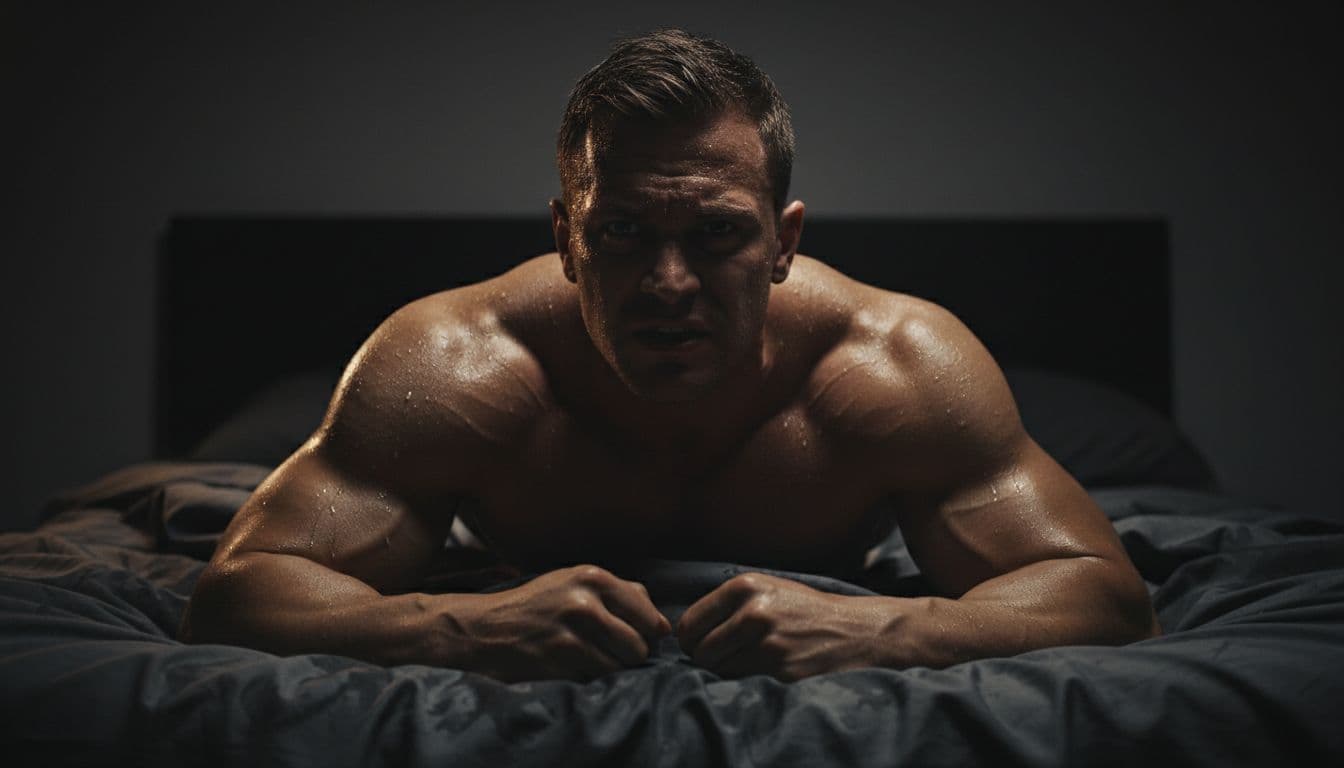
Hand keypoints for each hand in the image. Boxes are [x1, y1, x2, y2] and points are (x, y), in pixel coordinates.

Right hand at [446, 564, 670, 681]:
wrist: (485, 627)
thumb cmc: (537, 605)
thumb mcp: (576, 583)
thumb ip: (621, 593)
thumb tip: (662, 623)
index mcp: (594, 577)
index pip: (649, 616)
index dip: (649, 634)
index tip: (636, 638)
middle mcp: (585, 601)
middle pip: (640, 646)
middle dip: (631, 655)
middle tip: (612, 653)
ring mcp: (571, 633)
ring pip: (620, 666)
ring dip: (611, 669)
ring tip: (590, 658)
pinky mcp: (558, 661)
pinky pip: (595, 678)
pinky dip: (589, 677)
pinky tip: (572, 666)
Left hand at [677, 572, 897, 680]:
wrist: (855, 630)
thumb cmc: (804, 610)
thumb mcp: (767, 589)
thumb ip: (727, 603)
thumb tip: (682, 631)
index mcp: (744, 586)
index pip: (688, 624)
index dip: (689, 641)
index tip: (699, 646)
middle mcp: (753, 612)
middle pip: (700, 651)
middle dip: (706, 659)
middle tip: (724, 657)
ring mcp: (768, 643)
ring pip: (719, 670)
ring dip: (727, 671)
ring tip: (749, 661)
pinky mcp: (782, 671)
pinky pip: (744, 683)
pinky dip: (749, 681)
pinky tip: (768, 669)